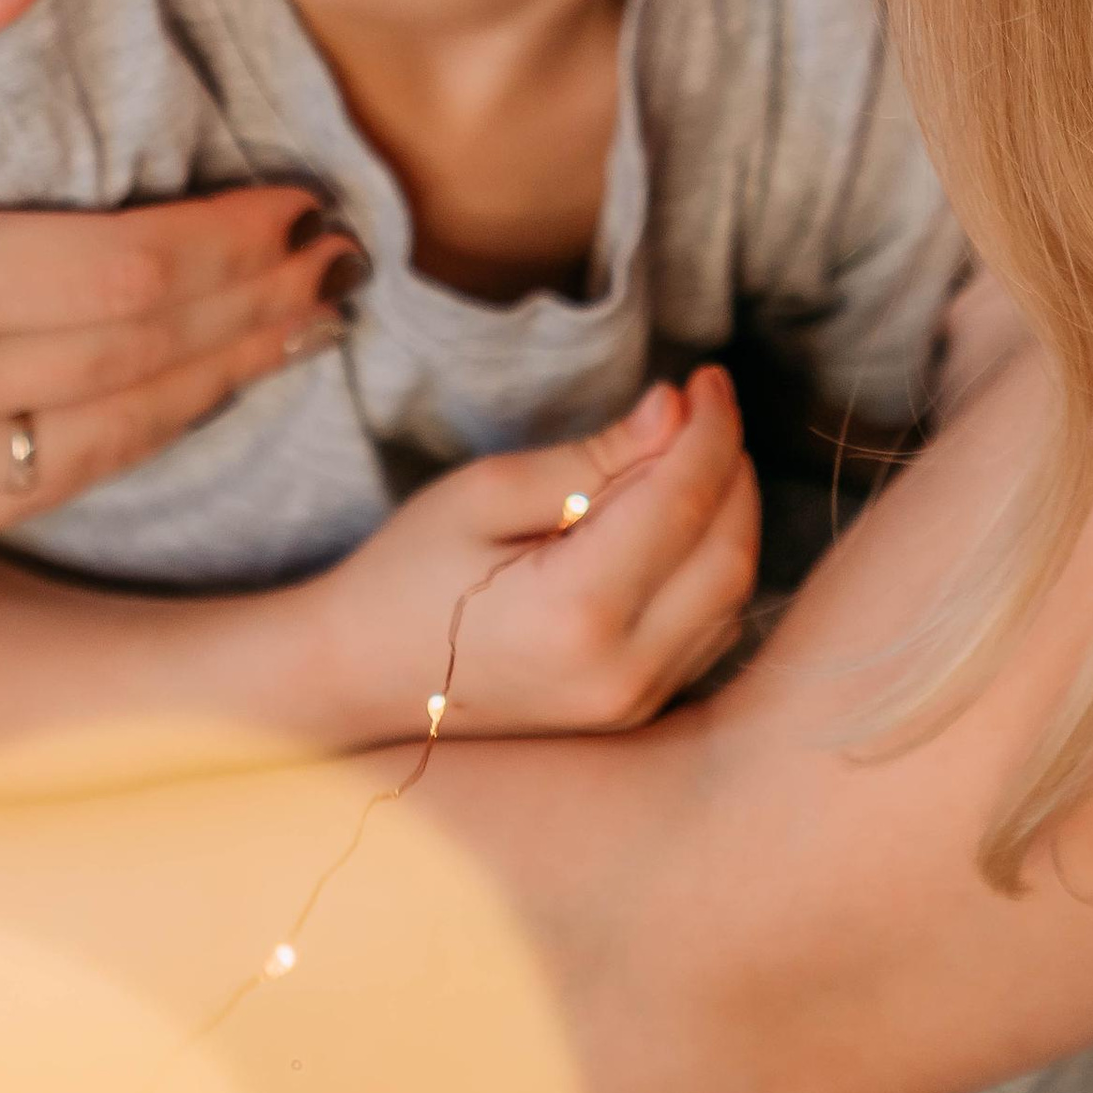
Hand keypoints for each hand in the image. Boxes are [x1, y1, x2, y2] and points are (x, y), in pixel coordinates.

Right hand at [0, 0, 355, 555]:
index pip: (124, 274)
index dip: (233, 241)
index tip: (308, 195)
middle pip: (133, 361)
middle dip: (254, 308)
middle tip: (343, 257)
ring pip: (102, 441)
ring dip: (221, 381)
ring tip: (309, 321)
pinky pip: (43, 487)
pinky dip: (139, 436)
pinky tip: (206, 385)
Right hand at [312, 366, 761, 741]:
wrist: (360, 679)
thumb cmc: (410, 573)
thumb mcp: (486, 493)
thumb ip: (592, 458)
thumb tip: (674, 411)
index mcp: (578, 610)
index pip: (685, 499)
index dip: (711, 427)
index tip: (707, 377)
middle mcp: (621, 672)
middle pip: (729, 553)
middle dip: (733, 467)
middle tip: (706, 406)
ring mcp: (631, 706)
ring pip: (732, 598)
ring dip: (731, 516)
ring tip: (695, 452)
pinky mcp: (633, 715)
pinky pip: (709, 633)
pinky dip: (713, 566)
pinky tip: (681, 519)